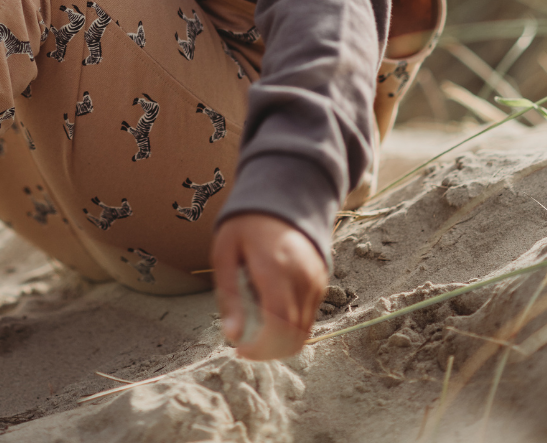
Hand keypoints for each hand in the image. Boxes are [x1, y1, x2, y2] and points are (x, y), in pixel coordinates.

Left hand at [211, 212, 326, 360]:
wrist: (282, 195)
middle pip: (292, 335)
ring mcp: (316, 280)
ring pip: (303, 331)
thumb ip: (228, 294)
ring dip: (279, 342)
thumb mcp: (225, 251)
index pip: (278, 325)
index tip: (240, 349)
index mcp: (275, 268)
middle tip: (245, 345)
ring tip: (255, 328)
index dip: (261, 348)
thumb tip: (232, 334)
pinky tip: (271, 314)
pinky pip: (309, 318)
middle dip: (268, 350)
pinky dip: (291, 327)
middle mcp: (302, 277)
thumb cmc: (246, 223)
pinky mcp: (321, 282)